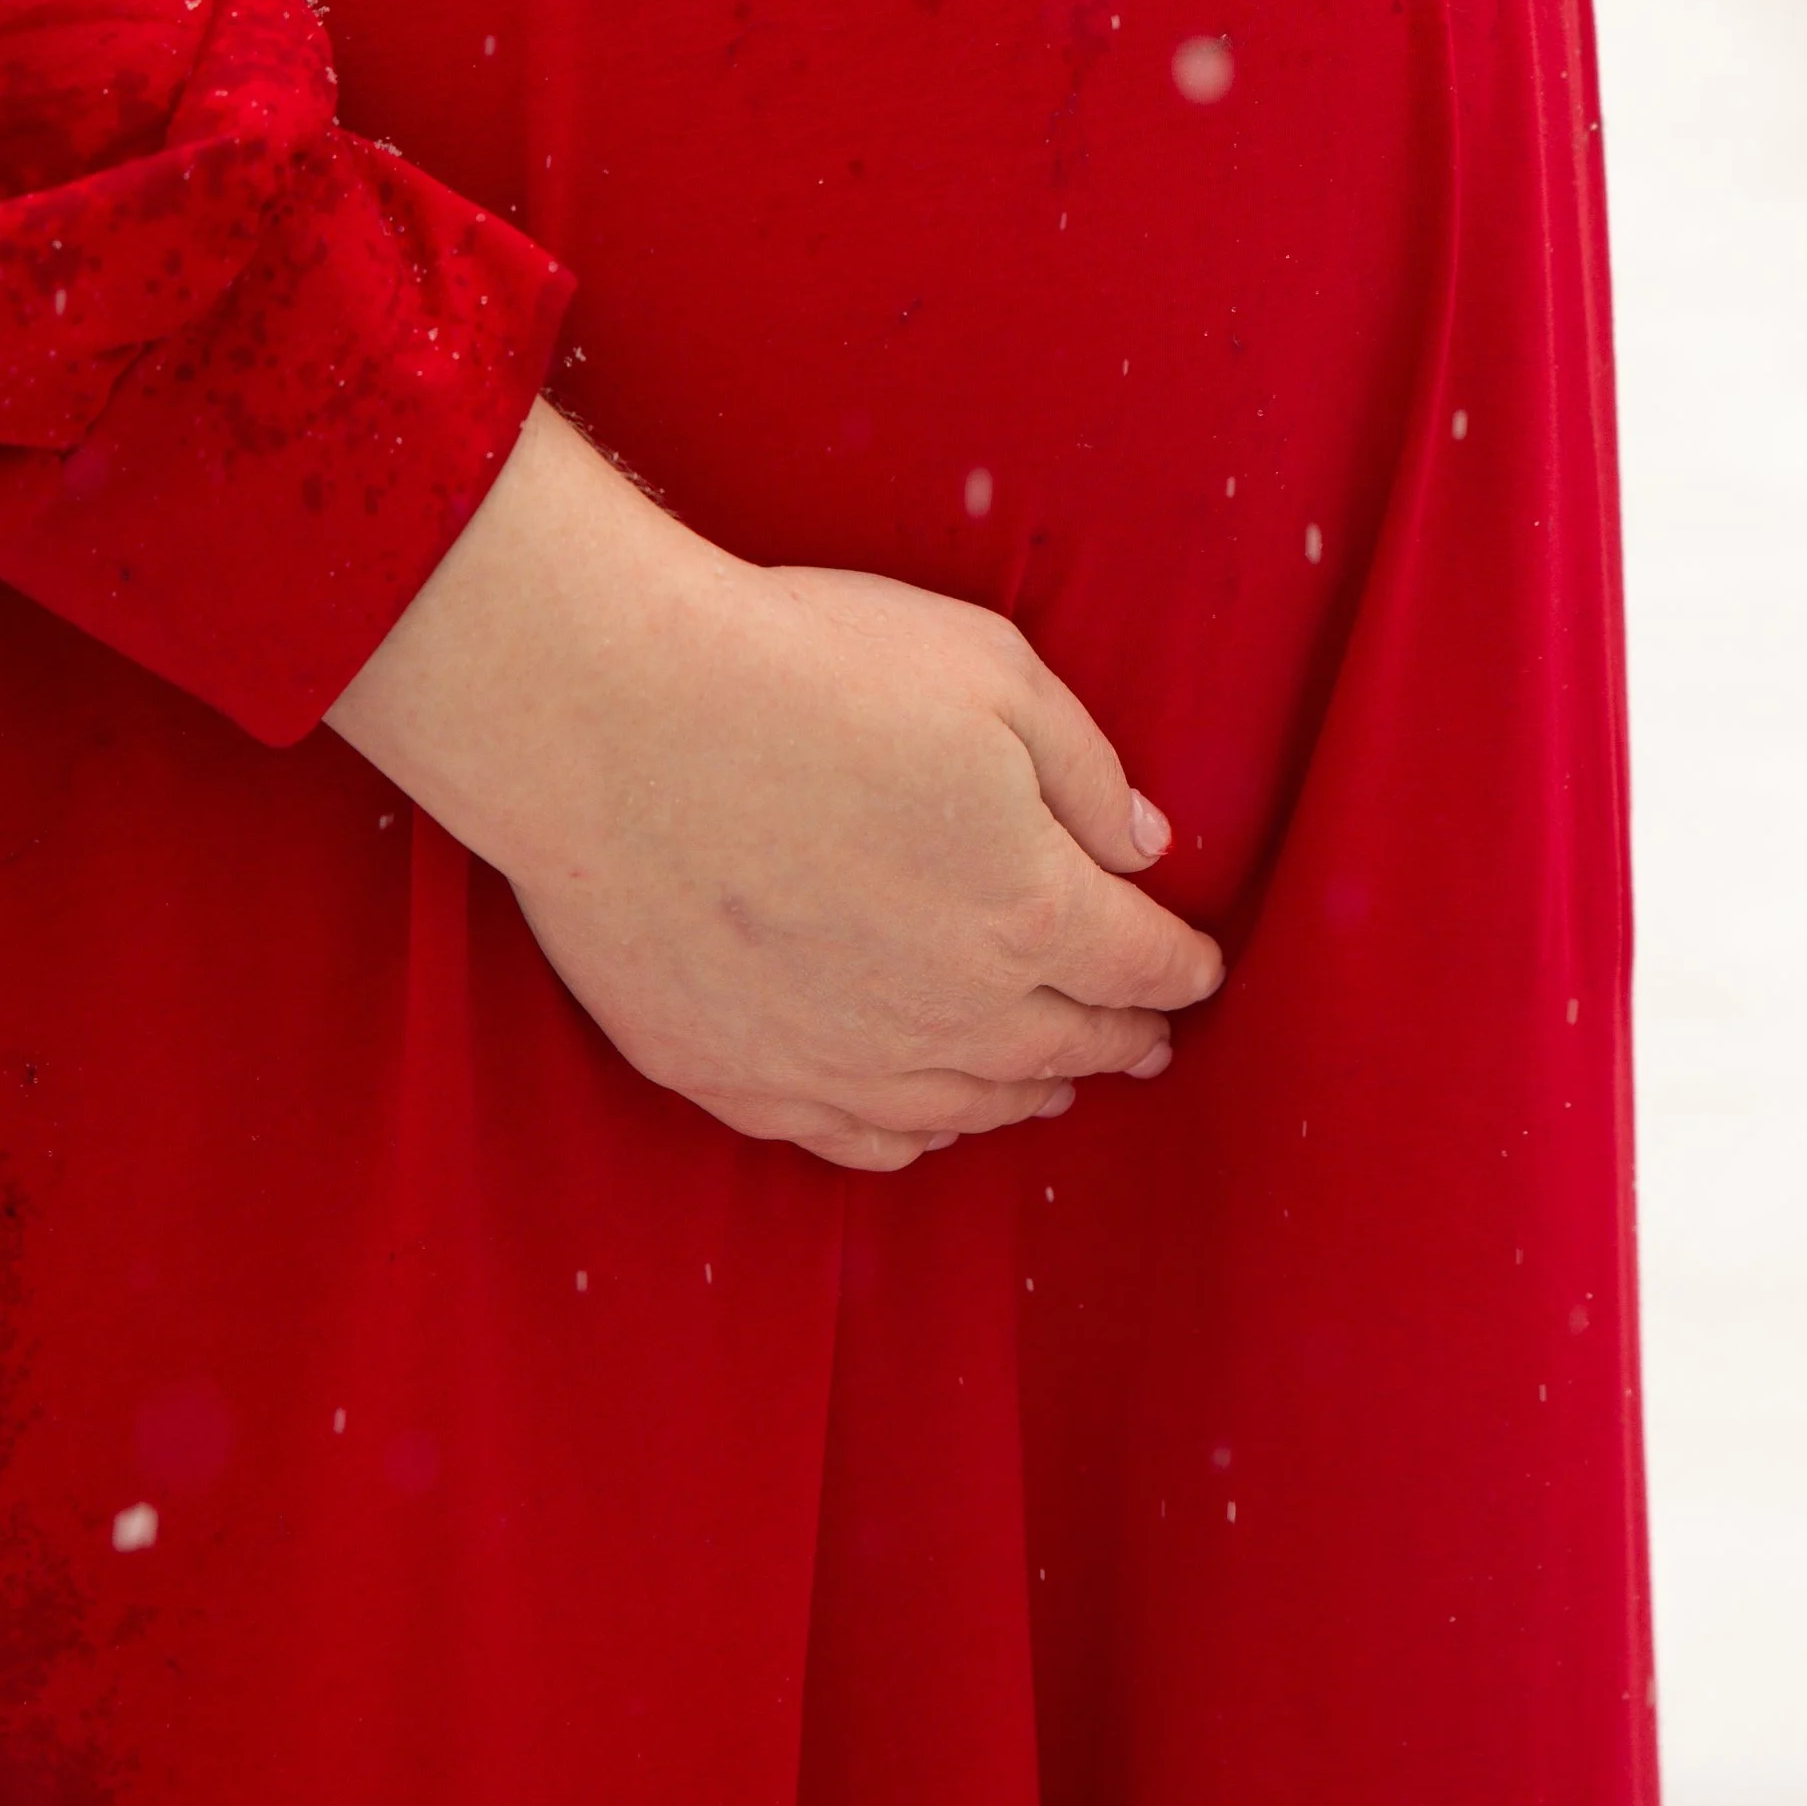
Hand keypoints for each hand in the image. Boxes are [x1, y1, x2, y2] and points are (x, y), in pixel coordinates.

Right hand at [328, 404, 1224, 1171]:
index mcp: (1029, 909)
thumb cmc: (805, 668)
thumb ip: (1087, 768)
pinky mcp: (733, 1073)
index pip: (1139, 962)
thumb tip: (1142, 847)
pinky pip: (849, 1137)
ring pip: (963, 1108)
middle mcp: (948, 1011)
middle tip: (1147, 1038)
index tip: (1198, 966)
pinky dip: (908, 1137)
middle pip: (1062, 1044)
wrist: (607, 719)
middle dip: (1118, 1038)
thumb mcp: (990, 671)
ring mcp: (834, 1057)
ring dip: (1023, 1096)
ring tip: (1052, 1086)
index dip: (1180, 966)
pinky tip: (922, 1125)